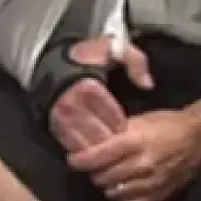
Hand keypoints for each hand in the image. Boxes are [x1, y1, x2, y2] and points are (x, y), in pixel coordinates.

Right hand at [47, 36, 152, 153]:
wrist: (56, 60)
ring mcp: (60, 116)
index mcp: (89, 87)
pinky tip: (93, 149)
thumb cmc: (90, 56)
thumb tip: (147, 85)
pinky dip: (82, 150)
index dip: (123, 125)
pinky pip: (69, 146)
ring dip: (99, 149)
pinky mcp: (53, 124)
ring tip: (110, 149)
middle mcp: (72, 104)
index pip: (113, 118)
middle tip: (122, 143)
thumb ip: (135, 62)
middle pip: (99, 135)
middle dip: (113, 141)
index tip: (128, 127)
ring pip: (84, 144)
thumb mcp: (116, 49)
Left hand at [68, 110, 200, 200]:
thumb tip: (93, 140)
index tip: (73, 159)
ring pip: (114, 193)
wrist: (199, 137)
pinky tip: (121, 189)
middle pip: (103, 177)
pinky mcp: (159, 195)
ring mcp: (152, 182)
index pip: (99, 156)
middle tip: (92, 167)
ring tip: (107, 177)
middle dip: (93, 173)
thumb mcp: (142, 120)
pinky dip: (121, 199)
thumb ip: (119, 132)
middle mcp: (142, 164)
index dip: (80, 160)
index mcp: (137, 141)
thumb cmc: (168, 124)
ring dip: (107, 186)